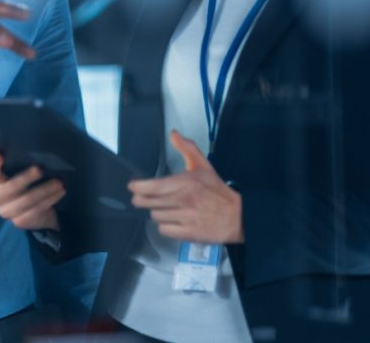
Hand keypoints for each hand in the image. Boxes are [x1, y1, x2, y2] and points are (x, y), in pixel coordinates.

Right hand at [0, 152, 64, 230]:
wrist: (35, 207)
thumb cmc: (26, 180)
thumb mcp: (21, 169)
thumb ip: (22, 161)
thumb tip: (37, 149)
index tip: (0, 155)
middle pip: (8, 188)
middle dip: (25, 178)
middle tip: (40, 169)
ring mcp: (6, 211)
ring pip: (25, 201)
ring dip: (44, 190)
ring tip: (59, 182)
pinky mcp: (19, 221)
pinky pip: (35, 211)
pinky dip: (49, 200)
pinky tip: (60, 192)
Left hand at [128, 130, 243, 243]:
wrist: (237, 216)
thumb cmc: (217, 191)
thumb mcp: (202, 165)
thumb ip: (186, 148)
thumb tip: (173, 134)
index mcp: (186, 183)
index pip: (155, 187)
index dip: (139, 187)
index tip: (132, 186)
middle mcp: (184, 201)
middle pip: (150, 203)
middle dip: (142, 200)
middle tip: (140, 197)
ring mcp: (186, 219)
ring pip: (156, 216)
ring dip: (156, 211)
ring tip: (162, 207)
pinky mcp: (188, 234)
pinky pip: (164, 230)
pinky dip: (165, 225)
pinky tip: (170, 219)